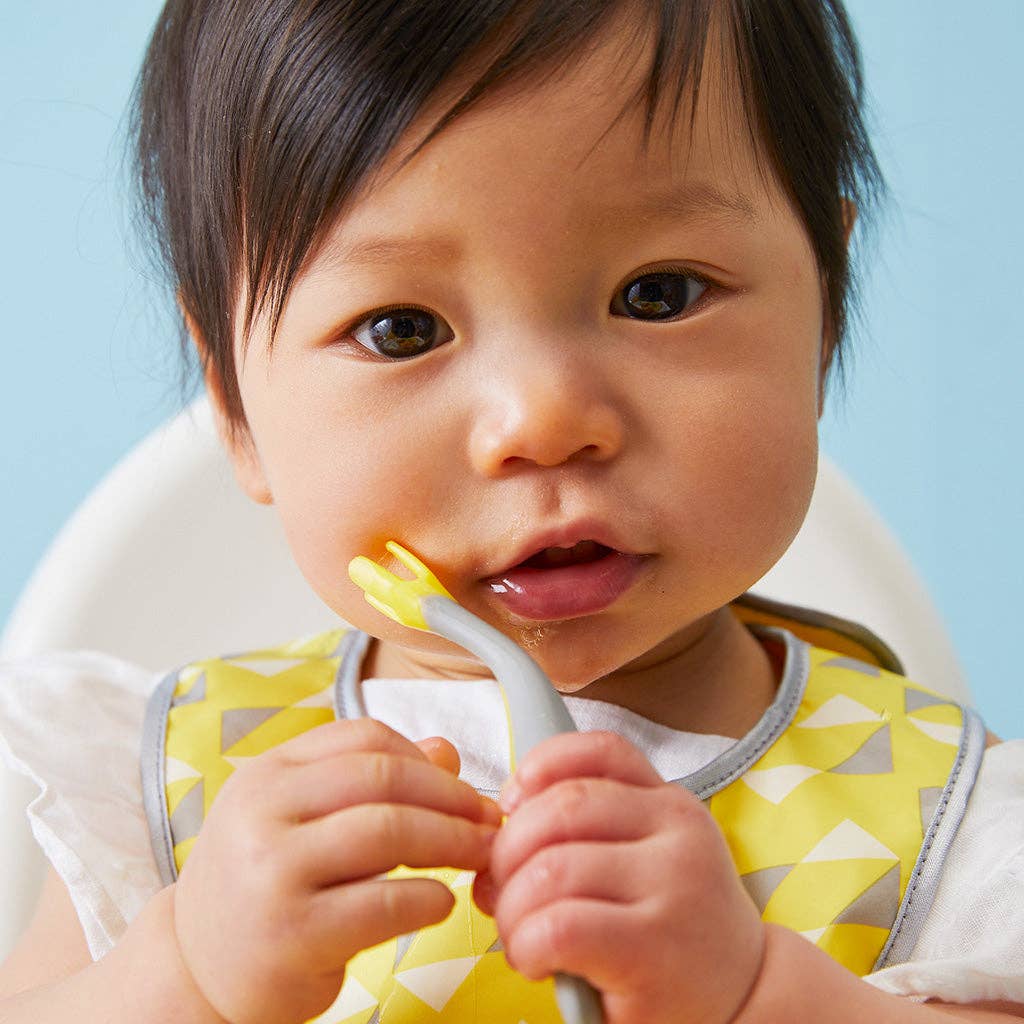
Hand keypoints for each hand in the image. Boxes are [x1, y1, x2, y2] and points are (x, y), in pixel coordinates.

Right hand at [171, 718, 500, 1023]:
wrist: (193, 970)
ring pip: (388, 830)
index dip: (426, 758)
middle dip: (452, 797)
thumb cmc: (262, 885)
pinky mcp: (292, 934)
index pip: (364, 737)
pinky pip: (383, 903)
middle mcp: (263, 811)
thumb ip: (368, 780)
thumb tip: (446, 752)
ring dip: (452, 839)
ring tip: (481, 853)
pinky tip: (442, 901)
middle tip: (490, 819)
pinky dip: (428, 898)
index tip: (462, 784)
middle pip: (383, 778)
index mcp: (268, 772)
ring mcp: (274, 872)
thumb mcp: (299, 817)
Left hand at [474, 731, 765, 1023]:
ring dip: (512, 907)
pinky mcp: (651, 949)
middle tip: (503, 891)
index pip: (600, 751)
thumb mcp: (646, 863)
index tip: (512, 801)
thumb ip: (584, 834)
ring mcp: (670, 887)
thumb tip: (495, 839)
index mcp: (671, 804)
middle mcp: (677, 834)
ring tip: (521, 936)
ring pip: (550, 869)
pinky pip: (557, 926)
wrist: (744, 1004)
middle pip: (561, 808)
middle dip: (508, 850)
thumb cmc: (674, 934)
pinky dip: (526, 943)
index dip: (541, 765)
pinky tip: (537, 961)